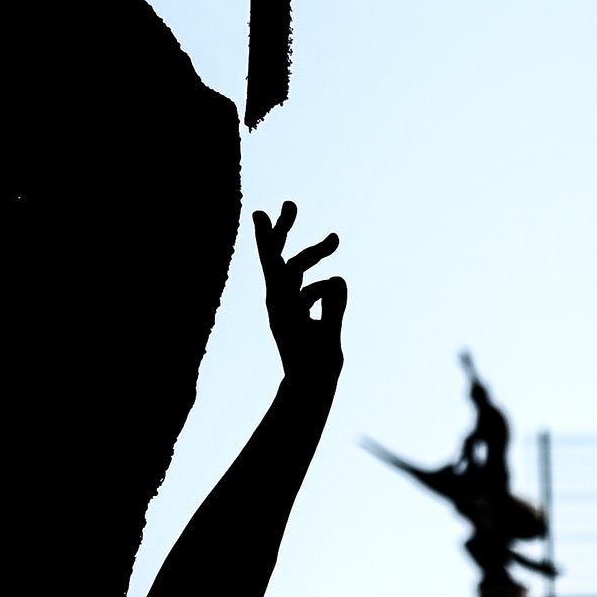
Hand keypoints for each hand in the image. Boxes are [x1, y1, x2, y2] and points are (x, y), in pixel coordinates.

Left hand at [254, 200, 345, 386]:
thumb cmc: (315, 370)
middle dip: (283, 231)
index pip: (273, 265)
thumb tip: (338, 279)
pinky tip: (334, 288)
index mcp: (282, 306)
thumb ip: (333, 309)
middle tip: (289, 204)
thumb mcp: (328, 340)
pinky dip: (321, 285)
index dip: (265, 238)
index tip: (258, 212)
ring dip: (314, 255)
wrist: (307, 392)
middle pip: (278, 259)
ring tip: (336, 239)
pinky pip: (306, 288)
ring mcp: (286, 307)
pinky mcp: (295, 313)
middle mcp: (279, 302)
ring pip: (296, 271)